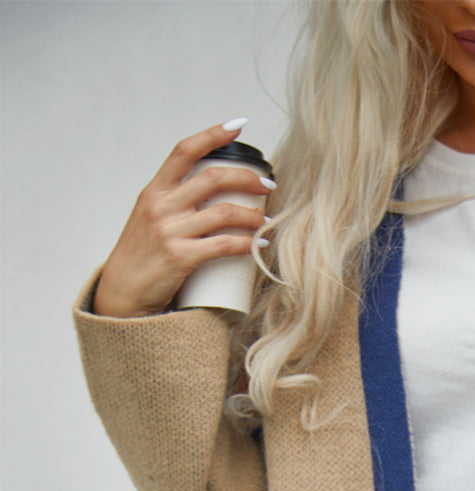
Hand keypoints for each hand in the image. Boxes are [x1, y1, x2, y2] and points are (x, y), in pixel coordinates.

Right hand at [92, 122, 273, 318]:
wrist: (121, 295)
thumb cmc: (141, 259)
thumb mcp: (149, 221)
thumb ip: (173, 205)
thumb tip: (210, 196)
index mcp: (154, 192)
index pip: (184, 151)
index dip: (212, 135)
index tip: (238, 125)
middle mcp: (161, 206)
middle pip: (213, 178)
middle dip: (247, 177)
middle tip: (267, 184)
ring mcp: (170, 231)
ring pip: (223, 212)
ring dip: (253, 215)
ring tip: (267, 220)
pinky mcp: (180, 258)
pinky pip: (223, 245)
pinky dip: (247, 244)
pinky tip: (260, 244)